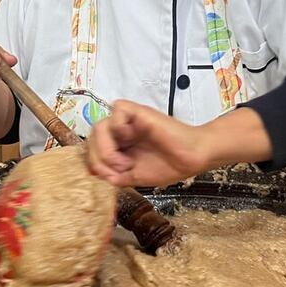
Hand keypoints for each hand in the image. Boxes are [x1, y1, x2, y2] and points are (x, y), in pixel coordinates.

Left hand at [86, 100, 209, 186]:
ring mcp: (130, 121)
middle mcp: (122, 131)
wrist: (192, 159)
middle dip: (99, 158)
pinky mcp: (140, 112)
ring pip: (100, 125)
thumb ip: (115, 176)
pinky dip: (117, 125)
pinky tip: (130, 138)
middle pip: (92, 136)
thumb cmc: (170, 165)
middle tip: (119, 169)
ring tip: (125, 162)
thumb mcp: (135, 177)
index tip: (109, 176)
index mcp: (120, 145)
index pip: (93, 147)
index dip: (94, 162)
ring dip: (107, 148)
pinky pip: (117, 109)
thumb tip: (97, 174)